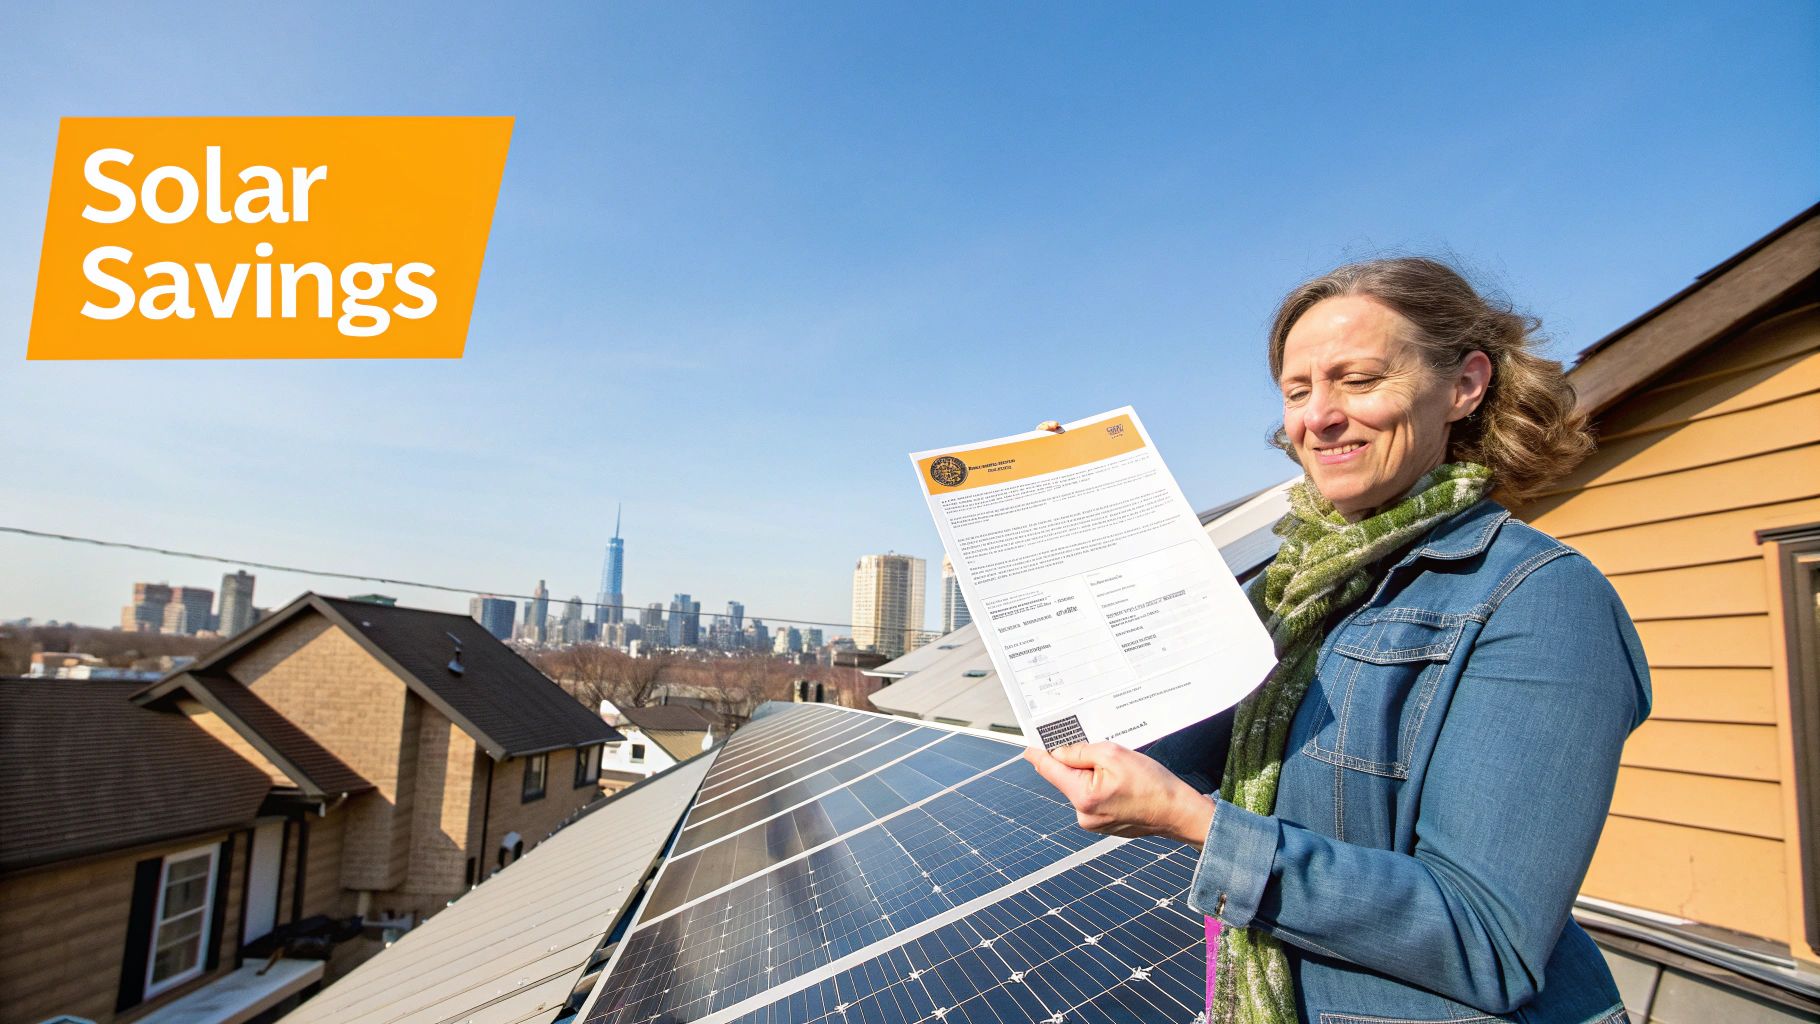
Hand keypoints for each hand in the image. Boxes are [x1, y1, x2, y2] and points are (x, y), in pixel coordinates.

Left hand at [1023, 742, 1214, 846]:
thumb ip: (1080, 752)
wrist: (1178, 812)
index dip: (1038, 752)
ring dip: (1091, 773)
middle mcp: (1082, 814)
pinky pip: (1092, 796)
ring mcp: (1092, 822)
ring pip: (1080, 786)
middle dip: (1076, 760)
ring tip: (1118, 770)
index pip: (1049, 769)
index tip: (1029, 743)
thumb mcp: (1114, 755)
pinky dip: (1100, 785)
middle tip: (1097, 749)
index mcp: (1082, 796)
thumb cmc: (1152, 785)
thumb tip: (1058, 751)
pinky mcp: (1102, 824)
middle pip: (1065, 777)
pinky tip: (1121, 782)